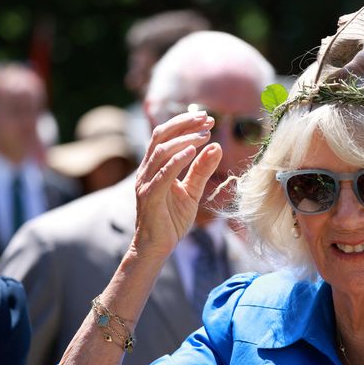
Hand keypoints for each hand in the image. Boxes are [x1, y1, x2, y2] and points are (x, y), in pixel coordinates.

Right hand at [132, 111, 222, 258]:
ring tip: (204, 135)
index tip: (208, 118)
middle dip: (184, 124)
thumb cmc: (172, 219)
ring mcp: (146, 183)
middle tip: (206, 118)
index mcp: (155, 166)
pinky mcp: (149, 197)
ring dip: (184, 140)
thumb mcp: (192, 191)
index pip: (167, 135)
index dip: (186, 123)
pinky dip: (177, 161)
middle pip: (161, 136)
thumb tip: (217, 147)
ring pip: (161, 152)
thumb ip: (202, 170)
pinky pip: (162, 175)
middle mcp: (147, 170)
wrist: (158, 246)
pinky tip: (193, 152)